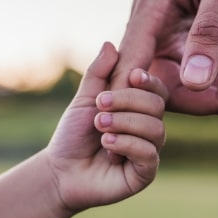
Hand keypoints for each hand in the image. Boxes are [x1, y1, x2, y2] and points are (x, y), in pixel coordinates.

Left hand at [45, 42, 166, 212]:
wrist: (60, 171)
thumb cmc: (73, 135)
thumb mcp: (84, 100)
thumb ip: (98, 74)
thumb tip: (110, 44)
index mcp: (138, 109)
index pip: (157, 89)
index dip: (149, 81)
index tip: (131, 76)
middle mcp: (148, 128)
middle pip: (157, 105)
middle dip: (127, 101)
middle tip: (100, 106)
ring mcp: (149, 151)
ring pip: (155, 128)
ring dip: (124, 123)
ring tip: (100, 127)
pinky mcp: (145, 173)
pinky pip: (148, 153)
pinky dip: (126, 144)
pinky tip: (107, 145)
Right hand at [113, 0, 217, 114]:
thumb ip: (210, 32)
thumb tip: (196, 82)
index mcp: (150, 10)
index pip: (134, 69)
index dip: (149, 100)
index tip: (196, 110)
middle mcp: (151, 25)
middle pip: (161, 84)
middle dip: (206, 95)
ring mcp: (167, 33)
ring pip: (184, 81)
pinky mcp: (185, 37)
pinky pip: (198, 69)